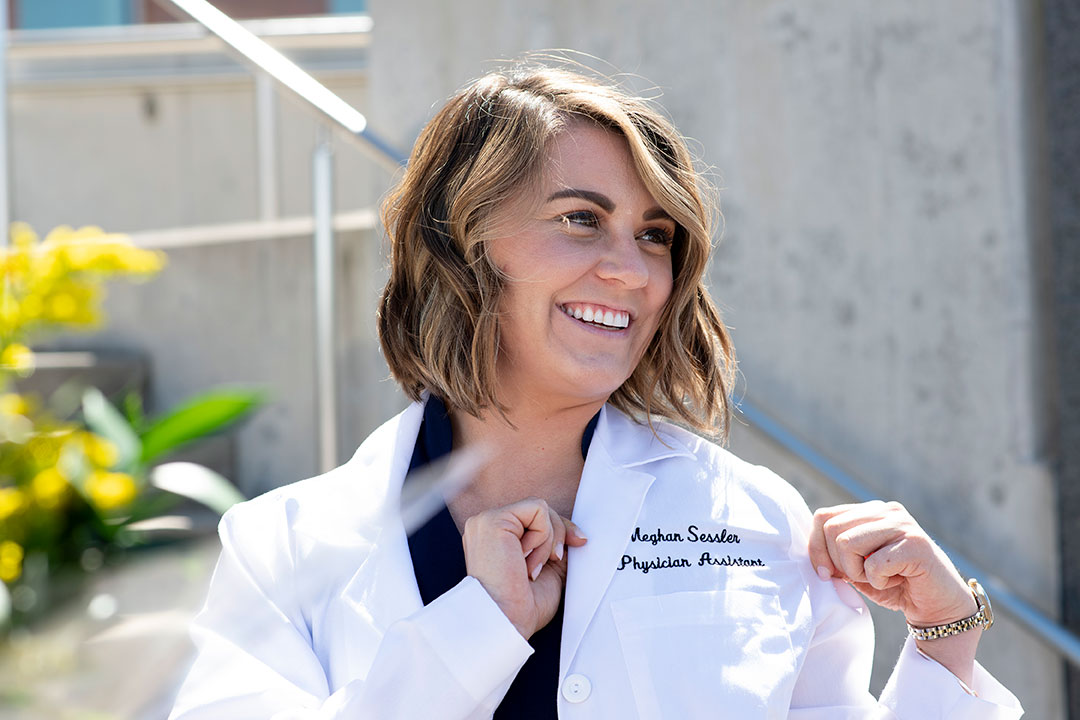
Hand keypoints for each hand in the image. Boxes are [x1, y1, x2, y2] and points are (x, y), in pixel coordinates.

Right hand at [462, 497, 586, 638]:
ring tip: (530, 568)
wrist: (507, 622)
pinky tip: (525, 558)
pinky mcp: (493, 520)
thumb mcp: (548, 569)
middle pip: (541, 511)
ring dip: (546, 542)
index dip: (560, 531)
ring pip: (541, 509)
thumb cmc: (523, 606)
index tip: (578, 543)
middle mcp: (487, 526)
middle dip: (558, 536)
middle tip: (550, 563)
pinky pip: (537, 510)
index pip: (535, 519)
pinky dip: (542, 536)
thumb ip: (556, 547)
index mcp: (496, 538)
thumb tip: (577, 535)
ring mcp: (486, 521)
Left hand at [808, 501, 980, 683]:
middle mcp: (886, 510)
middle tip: (861, 577)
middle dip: (838, 563)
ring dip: (857, 572)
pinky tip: (898, 580)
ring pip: (847, 542)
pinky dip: (879, 581)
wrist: (938, 608)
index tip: (827, 574)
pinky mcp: (916, 544)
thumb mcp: (855, 569)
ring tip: (880, 577)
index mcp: (870, 511)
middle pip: (832, 529)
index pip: (823, 517)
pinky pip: (873, 564)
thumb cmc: (894, 586)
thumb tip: (811, 554)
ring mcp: (902, 524)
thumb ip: (834, 554)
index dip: (816, 548)